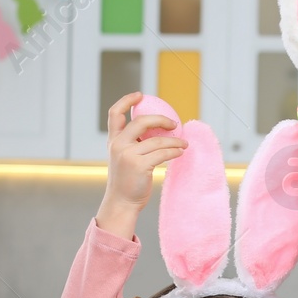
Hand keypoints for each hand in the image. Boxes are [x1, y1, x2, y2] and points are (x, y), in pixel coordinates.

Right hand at [97, 93, 187, 235]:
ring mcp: (128, 154)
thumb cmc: (127, 181)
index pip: (114, 113)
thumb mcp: (124, 158)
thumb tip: (157, 133)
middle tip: (175, 124)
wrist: (121, 202)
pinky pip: (163, 153)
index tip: (140, 95)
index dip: (126, 101)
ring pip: (157, 140)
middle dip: (161, 120)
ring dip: (175, 141)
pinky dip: (175, 152)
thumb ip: (133, 144)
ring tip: (184, 144)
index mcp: (113, 141)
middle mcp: (118, 144)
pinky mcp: (140, 165)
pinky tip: (180, 153)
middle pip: (141, 121)